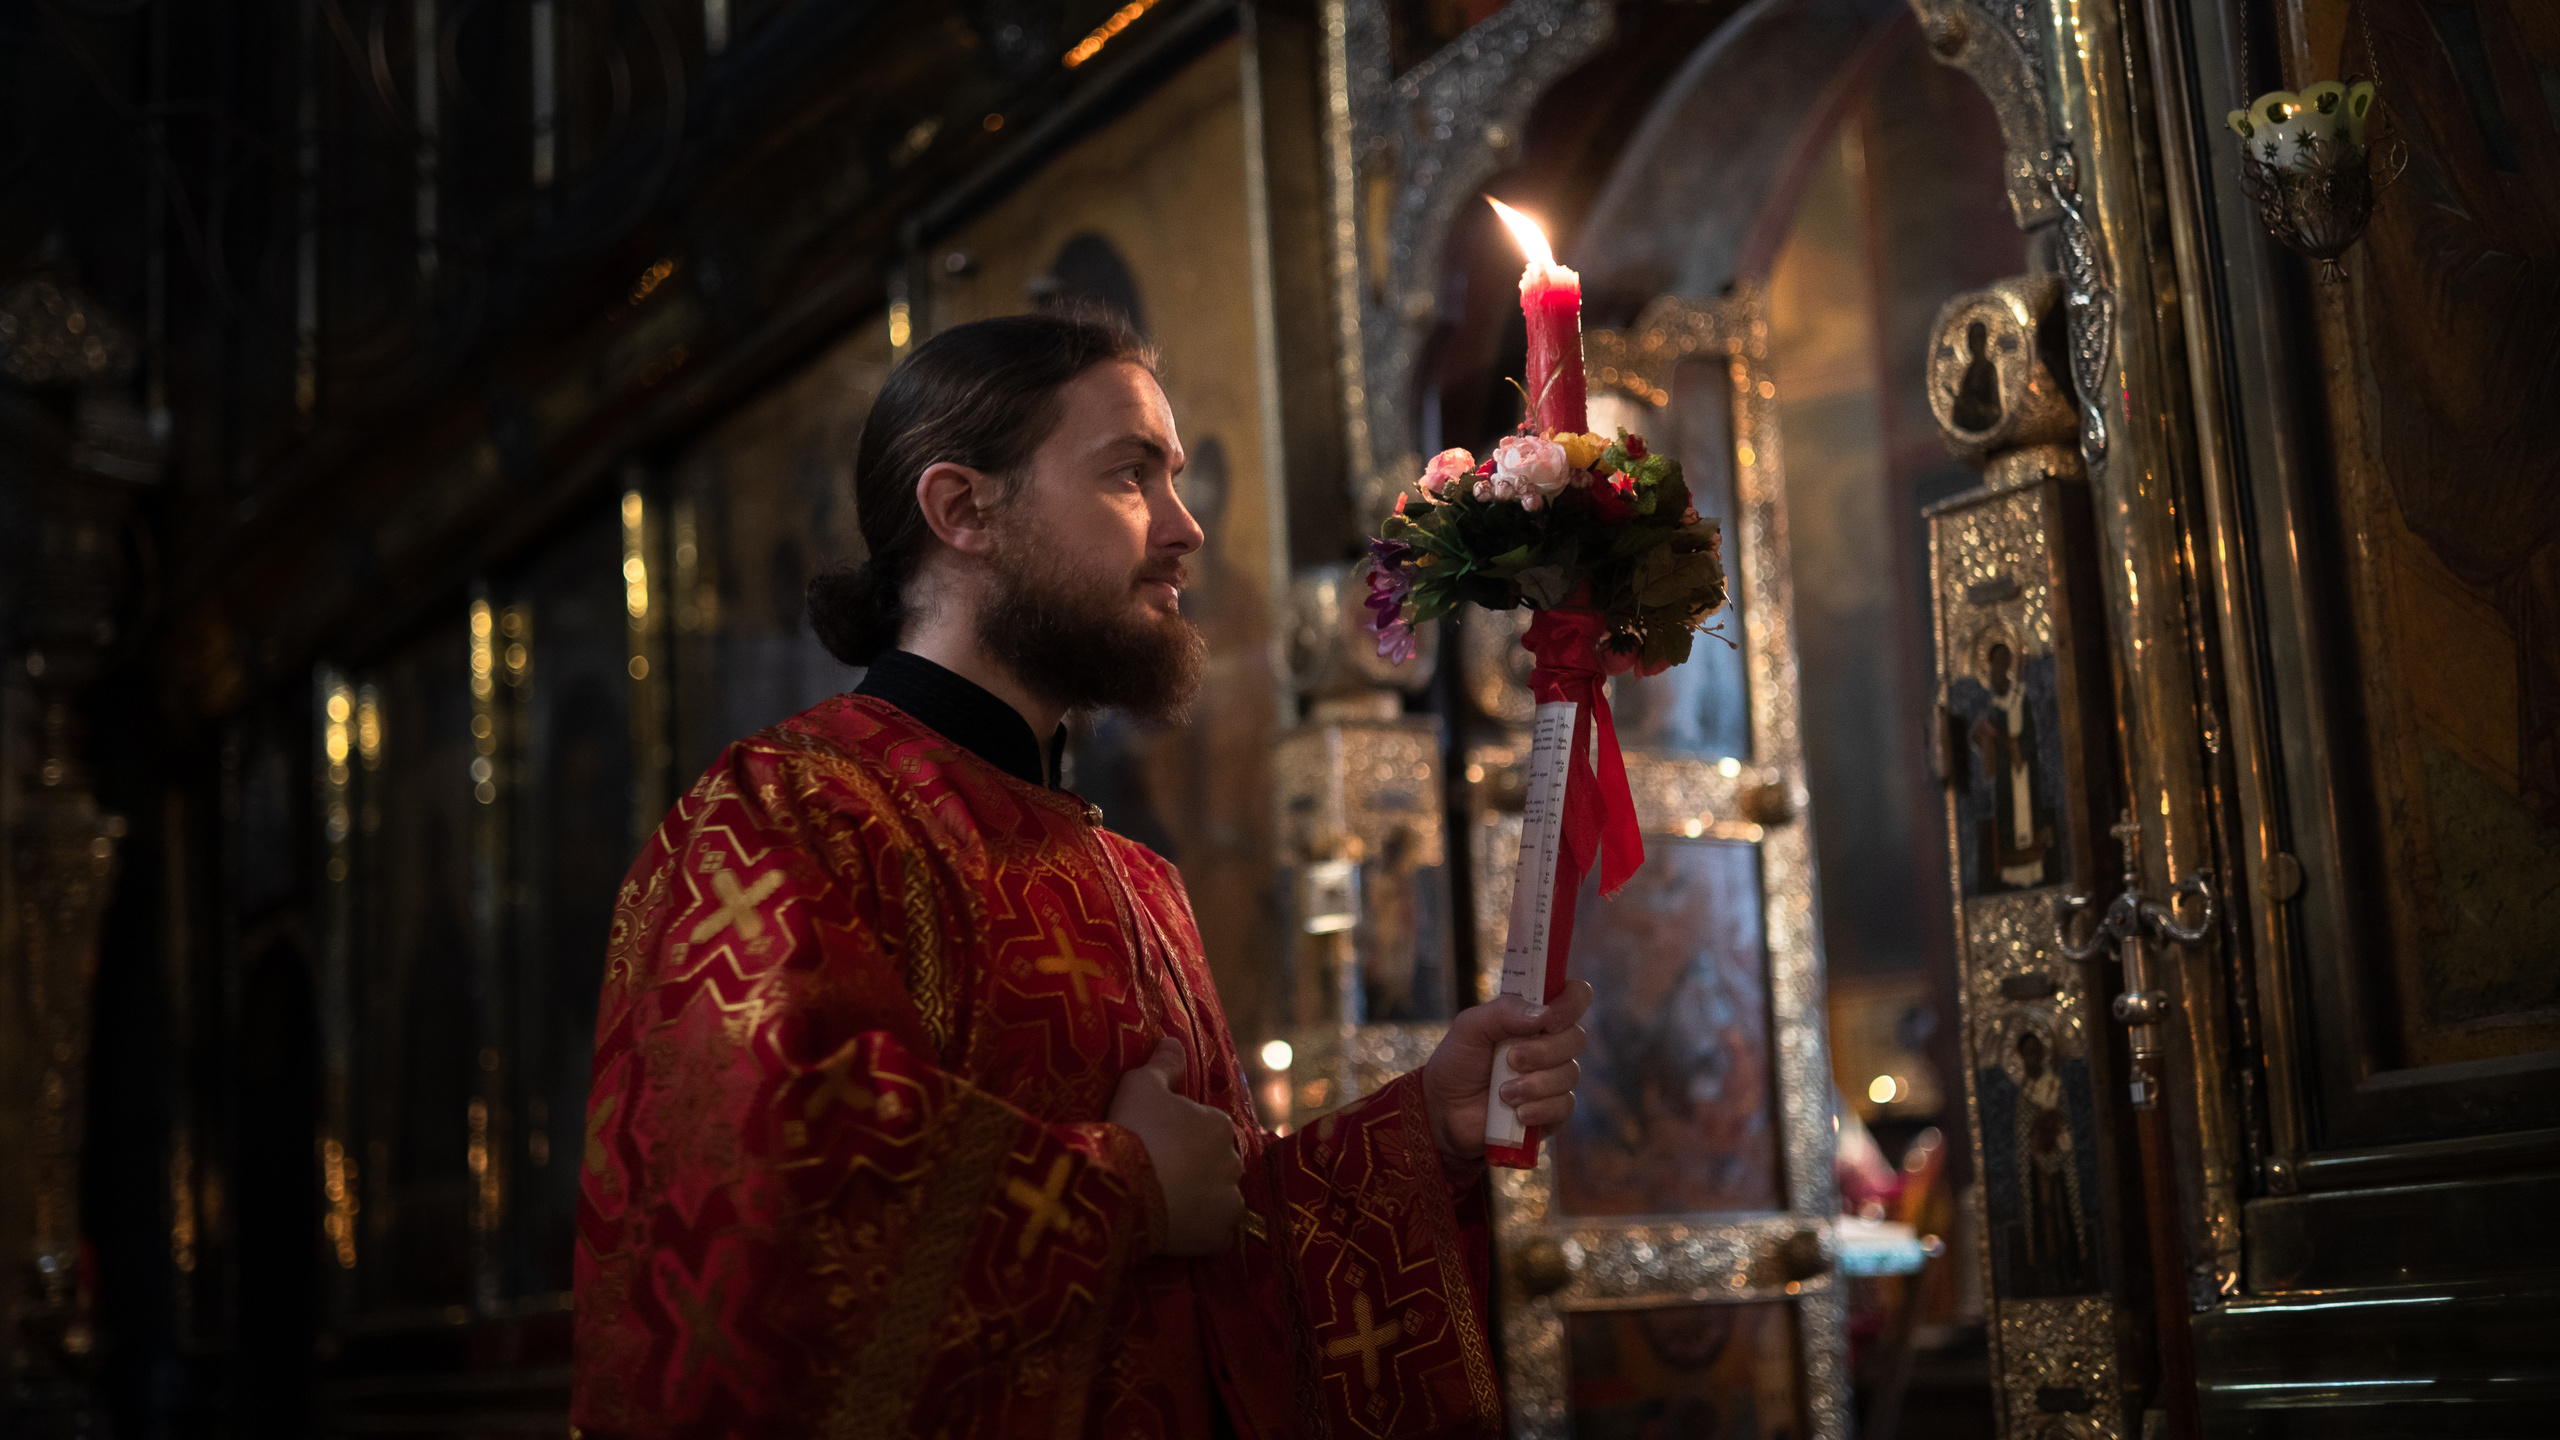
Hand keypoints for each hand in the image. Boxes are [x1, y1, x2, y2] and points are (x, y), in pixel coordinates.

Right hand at [1108, 1038, 1245, 1255]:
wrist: (1122, 1186)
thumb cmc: (1132, 1128)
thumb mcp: (1140, 1084)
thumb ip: (1163, 1064)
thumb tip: (1175, 1041)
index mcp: (1219, 1124)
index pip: (1208, 1129)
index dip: (1182, 1137)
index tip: (1158, 1144)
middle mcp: (1233, 1161)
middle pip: (1217, 1163)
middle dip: (1197, 1168)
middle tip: (1161, 1175)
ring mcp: (1229, 1201)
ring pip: (1221, 1199)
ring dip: (1202, 1201)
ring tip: (1168, 1204)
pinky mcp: (1219, 1236)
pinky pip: (1215, 1234)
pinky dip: (1200, 1233)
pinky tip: (1175, 1229)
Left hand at [1422, 980, 1592, 1160]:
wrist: (1445, 1108)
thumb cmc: (1458, 1061)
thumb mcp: (1470, 1027)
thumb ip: (1504, 1011)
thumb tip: (1545, 1014)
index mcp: (1535, 1017)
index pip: (1575, 997)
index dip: (1571, 1003)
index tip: (1550, 1019)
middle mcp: (1551, 1044)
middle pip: (1577, 1038)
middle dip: (1544, 1051)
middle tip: (1512, 1059)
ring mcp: (1555, 1078)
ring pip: (1570, 1074)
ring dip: (1535, 1084)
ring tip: (1503, 1093)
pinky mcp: (1554, 1111)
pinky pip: (1564, 1106)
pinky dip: (1540, 1109)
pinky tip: (1518, 1113)